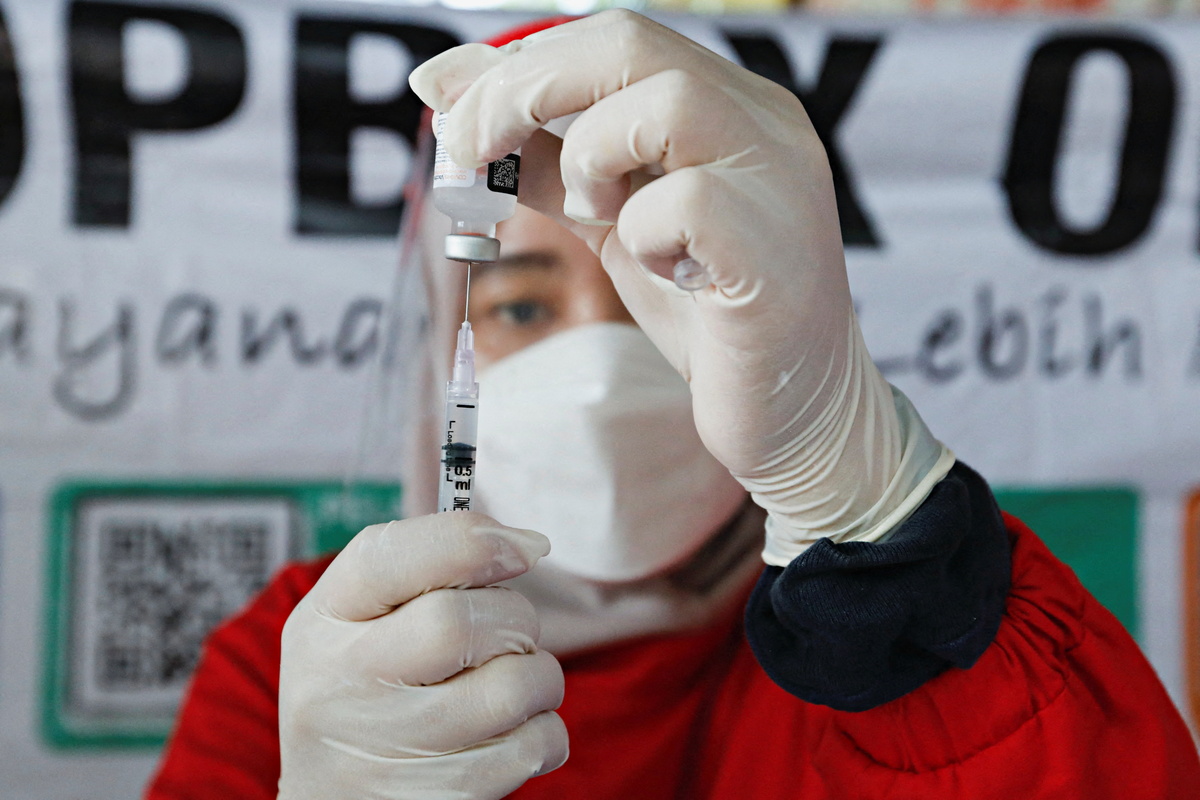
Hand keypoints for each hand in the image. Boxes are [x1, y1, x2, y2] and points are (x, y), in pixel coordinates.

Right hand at [277, 512, 567, 798]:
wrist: (331, 796)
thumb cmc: (369, 682)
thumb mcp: (361, 615)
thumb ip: (427, 566)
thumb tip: (528, 544)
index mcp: (322, 618)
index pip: (386, 558)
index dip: (469, 542)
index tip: (527, 547)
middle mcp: (339, 683)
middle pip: (457, 622)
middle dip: (514, 616)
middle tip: (510, 631)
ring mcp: (384, 750)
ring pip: (512, 687)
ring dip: (539, 676)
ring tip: (513, 681)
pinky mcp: (435, 798)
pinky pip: (535, 745)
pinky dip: (543, 730)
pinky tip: (509, 730)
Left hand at [410, 11, 949, 564]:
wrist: (797, 411)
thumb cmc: (710, 314)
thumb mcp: (615, 222)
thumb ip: (549, 161)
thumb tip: (458, 108)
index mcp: (727, 105)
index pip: (612, 40)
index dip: (519, 61)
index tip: (446, 101)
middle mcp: (762, 123)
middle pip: (629, 42)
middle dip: (522, 87)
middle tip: (466, 145)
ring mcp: (779, 179)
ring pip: (663, 102)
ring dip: (590, 157)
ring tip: (596, 217)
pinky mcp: (773, 247)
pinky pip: (683, 203)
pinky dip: (642, 235)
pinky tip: (664, 273)